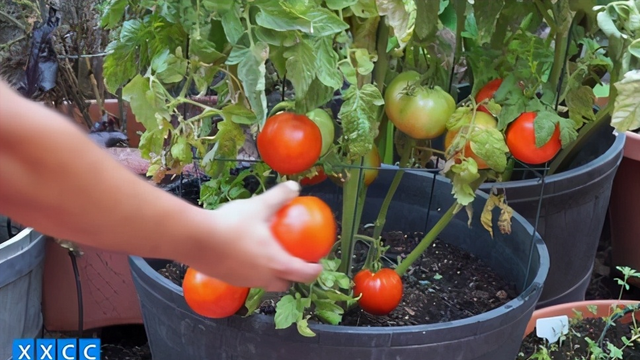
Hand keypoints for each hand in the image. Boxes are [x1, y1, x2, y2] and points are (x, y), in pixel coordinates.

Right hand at [187, 181, 323, 291]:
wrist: (196, 239)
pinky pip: (248, 279)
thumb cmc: (232, 225)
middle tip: (294, 260)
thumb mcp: (259, 206)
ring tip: (269, 256)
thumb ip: (278, 197)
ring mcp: (245, 281)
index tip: (318, 265)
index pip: (303, 274)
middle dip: (292, 276)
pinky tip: (245, 254)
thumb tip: (294, 186)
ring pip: (265, 283)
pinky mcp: (229, 280)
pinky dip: (252, 271)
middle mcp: (263, 277)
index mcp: (277, 263)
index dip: (314, 271)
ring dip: (271, 274)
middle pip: (284, 284)